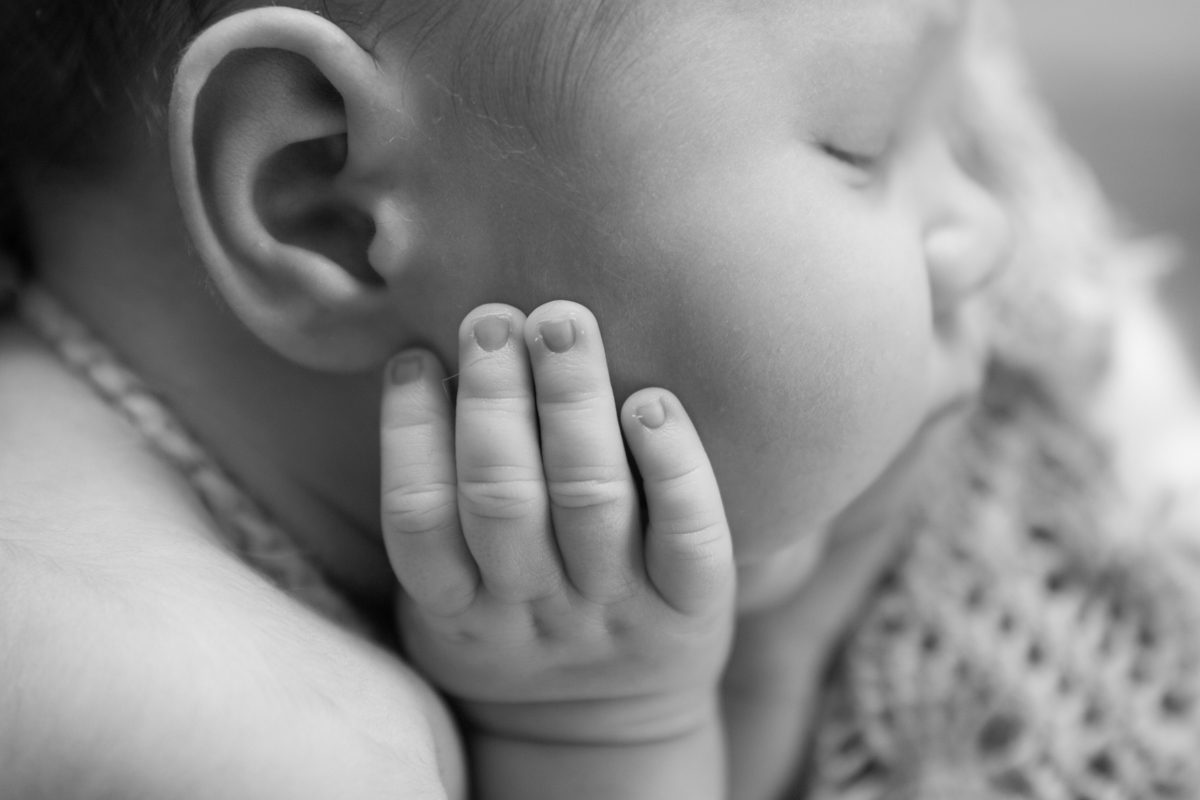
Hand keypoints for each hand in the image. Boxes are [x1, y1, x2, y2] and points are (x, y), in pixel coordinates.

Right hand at [379, 300, 734, 744]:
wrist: (600, 730)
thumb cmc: (514, 632)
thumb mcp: (449, 602)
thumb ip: (435, 516)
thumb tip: (420, 371)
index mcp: (458, 613)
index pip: (420, 519)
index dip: (410, 435)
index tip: (412, 360)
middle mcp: (534, 609)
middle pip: (504, 498)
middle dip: (494, 399)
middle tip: (490, 319)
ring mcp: (616, 608)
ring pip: (590, 500)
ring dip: (572, 404)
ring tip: (559, 325)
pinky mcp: (690, 605)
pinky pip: (689, 535)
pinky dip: (674, 465)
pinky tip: (651, 402)